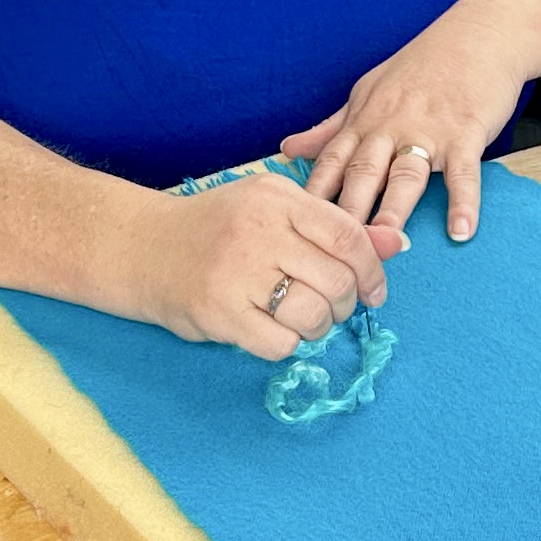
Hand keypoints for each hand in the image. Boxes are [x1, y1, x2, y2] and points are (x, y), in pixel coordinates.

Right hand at [139, 166, 401, 366]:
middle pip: (336, 279)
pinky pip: (280, 342)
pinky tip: (271, 329)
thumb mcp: (273, 211)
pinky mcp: (218, 312)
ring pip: (313, 314)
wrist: (142, 248)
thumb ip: (332, 228)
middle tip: (333, 308)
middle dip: (346, 304)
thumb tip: (397, 246)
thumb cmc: (217, 229)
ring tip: (302, 320)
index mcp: (275, 198)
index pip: (347, 235)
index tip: (373, 289)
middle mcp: (257, 230)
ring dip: (319, 327)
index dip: (372, 269)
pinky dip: (287, 343)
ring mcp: (236, 272)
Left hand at [280, 8, 528, 243]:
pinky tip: (461, 231)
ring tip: (386, 241)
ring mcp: (429, 129)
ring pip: (407, 173)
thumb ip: (331, 126)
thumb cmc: (423, 65)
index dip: (313, 193)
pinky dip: (464, 201)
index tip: (295, 225)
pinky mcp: (467, 131)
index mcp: (365, 119)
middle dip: (346, 211)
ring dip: (395, 207)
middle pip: (363, 172)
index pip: (332, 160)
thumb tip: (287, 149)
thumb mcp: (368, 91)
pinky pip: (464, 171)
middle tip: (332, 248)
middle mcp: (391, 126)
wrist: (479, 34)